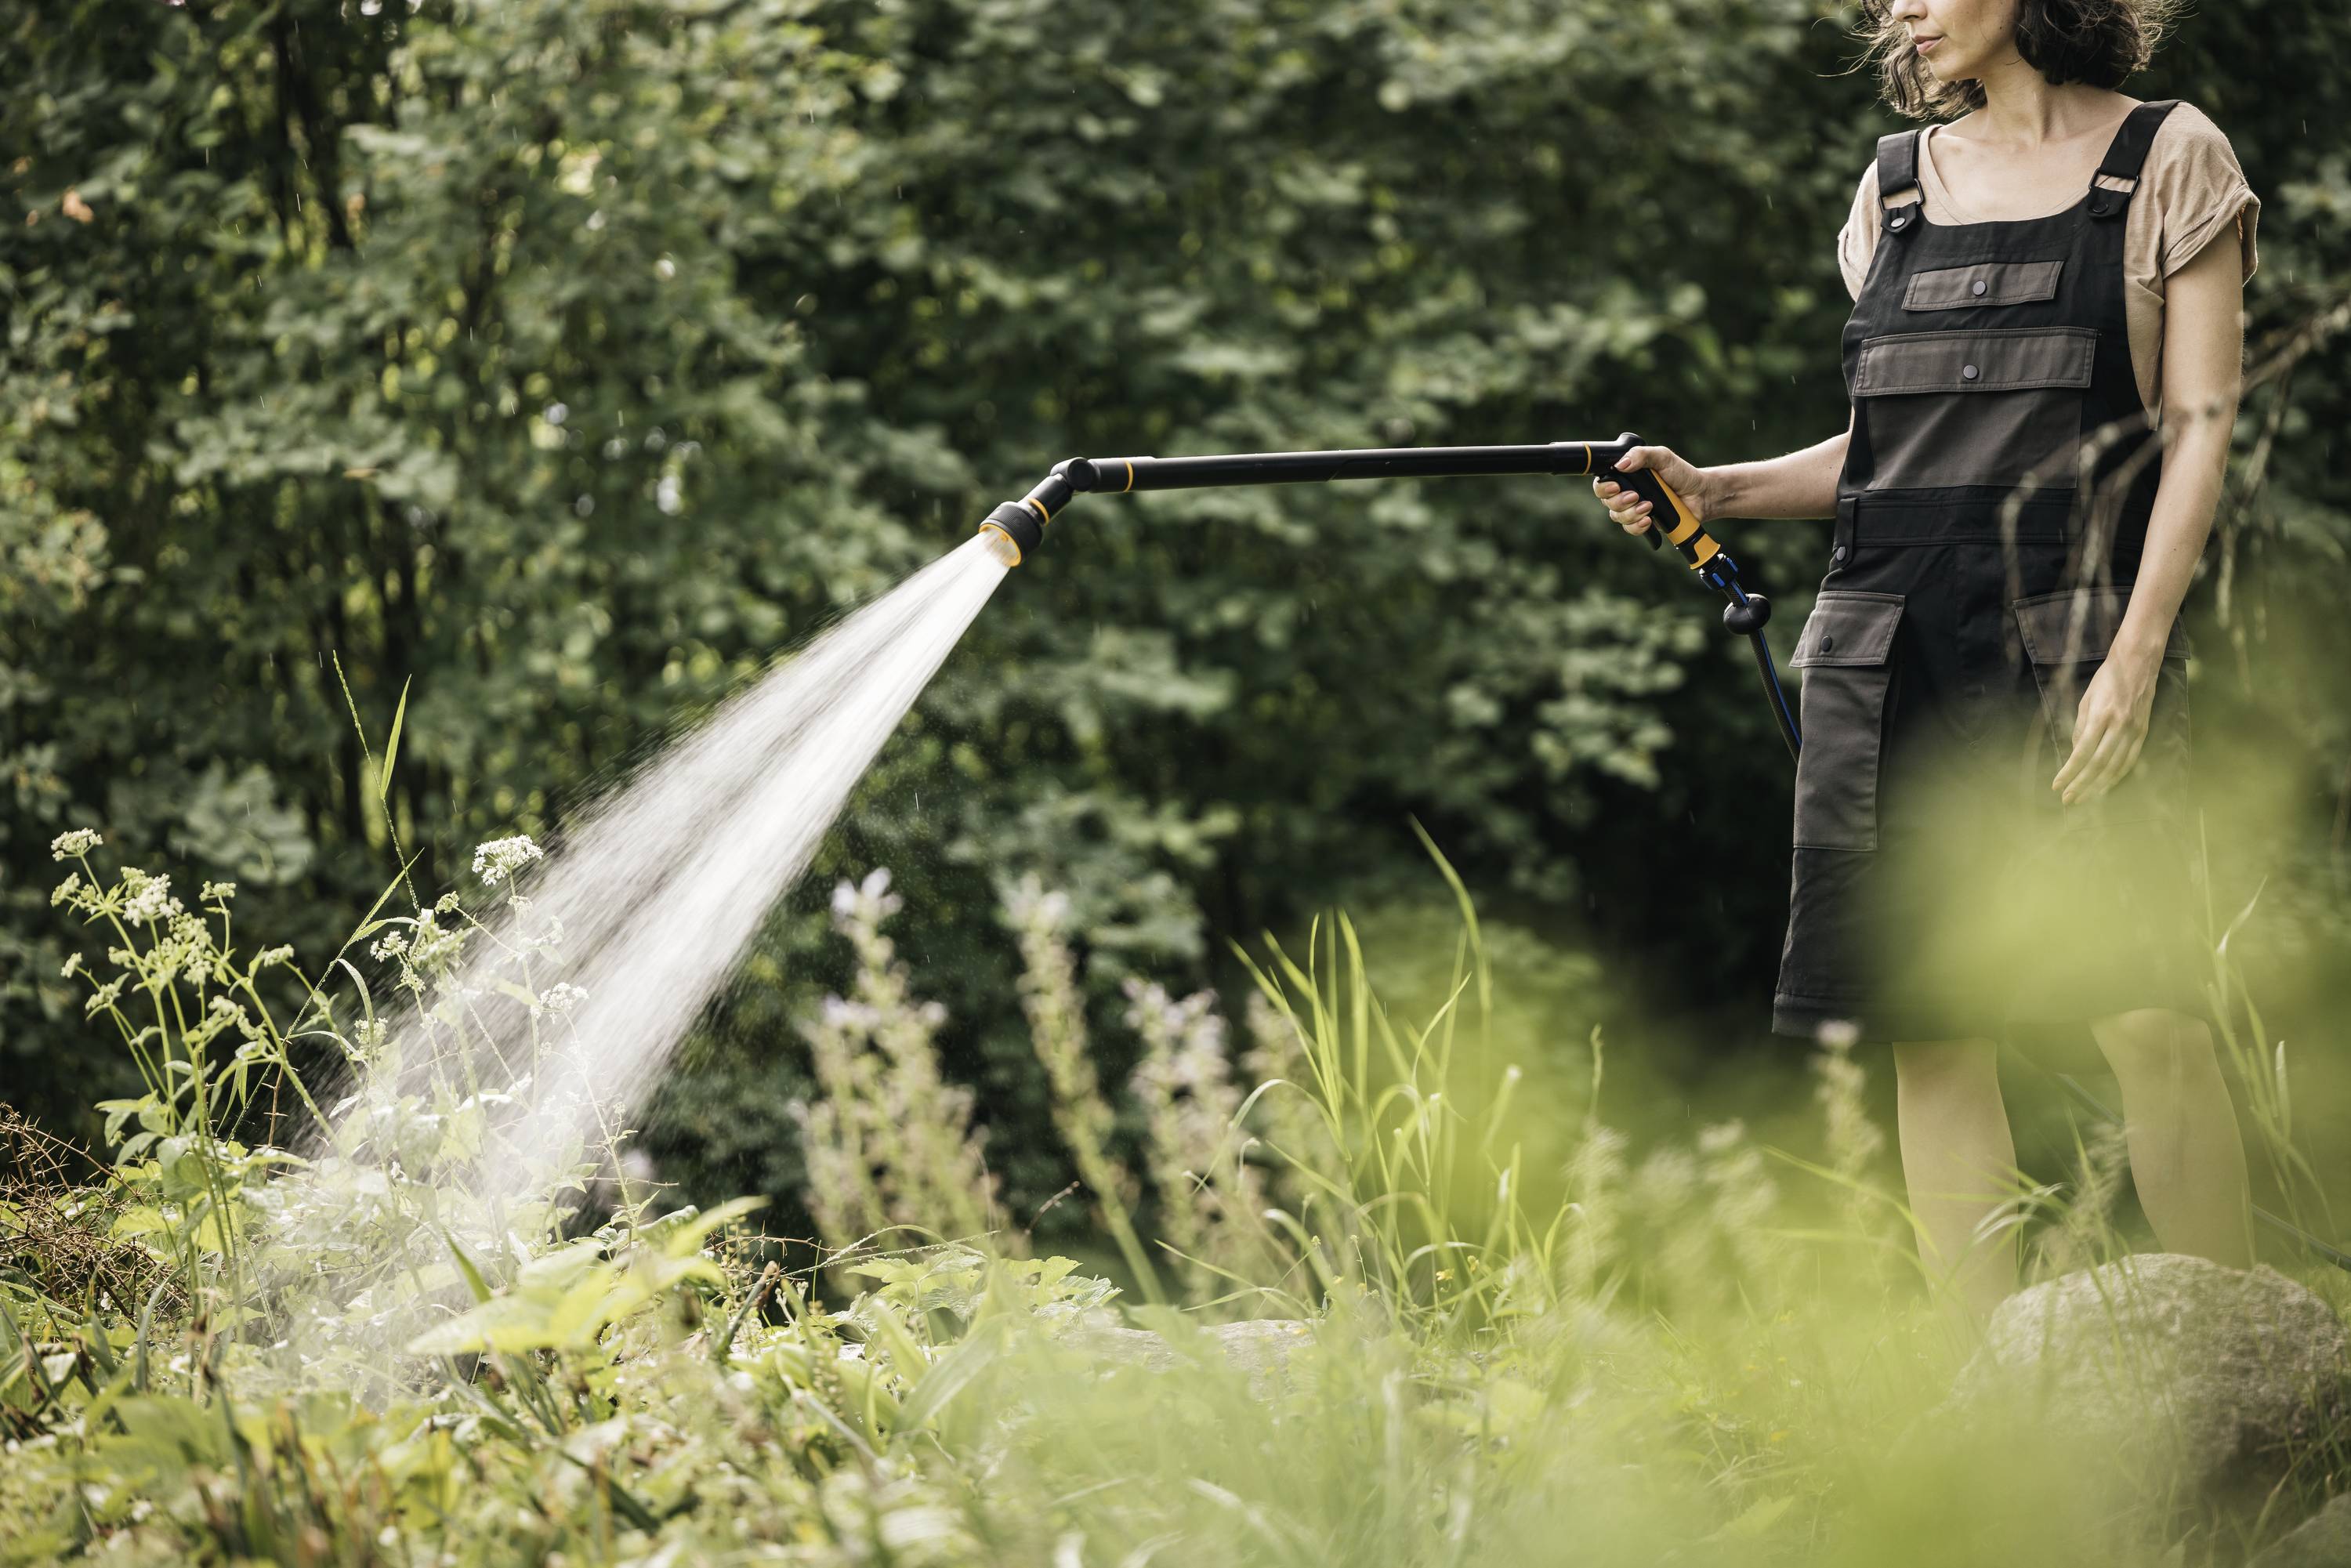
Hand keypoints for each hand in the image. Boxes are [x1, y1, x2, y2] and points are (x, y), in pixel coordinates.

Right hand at [1591, 446, 1717, 538]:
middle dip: (1619, 501)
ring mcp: (1634, 509)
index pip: (1602, 483)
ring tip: (1649, 507)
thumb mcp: (1662, 457)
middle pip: (1607, 502)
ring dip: (1631, 513)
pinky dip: (1638, 526)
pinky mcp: (1643, 523)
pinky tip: (1649, 520)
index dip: (1603, 487)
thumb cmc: (1681, 473)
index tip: (1615, 486)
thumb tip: (1620, 464)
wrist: (1700, 495)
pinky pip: (1631, 529)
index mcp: (1627, 476)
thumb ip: (1641, 455)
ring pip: (1618, 517)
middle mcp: (1626, 492)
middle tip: (1635, 496)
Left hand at [2052, 647, 2160, 805]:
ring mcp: (2134, 731)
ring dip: (2099, 785)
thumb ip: (2080, 728)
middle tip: (2068, 800)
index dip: (2069, 772)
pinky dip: (2117, 776)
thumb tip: (2075, 754)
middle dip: (2082, 785)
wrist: (2138, 664)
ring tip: (2084, 798)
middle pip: (2099, 764)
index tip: (2057, 786)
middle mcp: (2120, 726)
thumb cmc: (2106, 680)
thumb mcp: (2086, 700)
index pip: (2082, 752)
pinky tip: (2106, 785)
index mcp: (2101, 717)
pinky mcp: (2143, 732)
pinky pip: (2130, 760)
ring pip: (2116, 766)